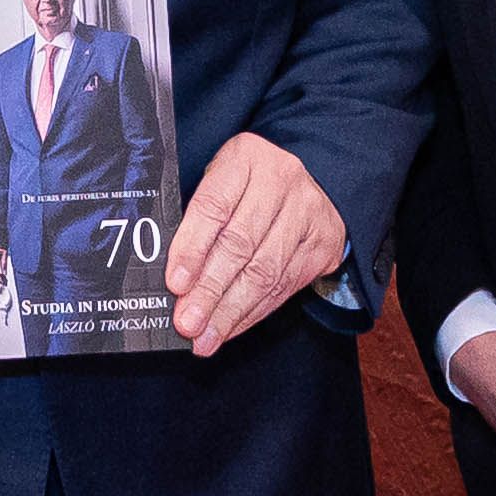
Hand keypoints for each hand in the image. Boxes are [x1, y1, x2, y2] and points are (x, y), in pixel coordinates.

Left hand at [165, 132, 347, 356]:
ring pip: (264, 272)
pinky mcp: (323, 244)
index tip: (175, 283)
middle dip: (209, 290)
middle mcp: (282, 180)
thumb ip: (198, 218)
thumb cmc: (248, 185)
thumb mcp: (220, 180)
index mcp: (245, 158)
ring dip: (230, 311)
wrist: (312, 181)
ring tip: (204, 337)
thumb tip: (172, 279)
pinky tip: (229, 328)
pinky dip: (252, 313)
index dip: (192, 248)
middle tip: (186, 322)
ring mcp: (308, 213)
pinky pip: (284, 287)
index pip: (214, 205)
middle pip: (240, 244)